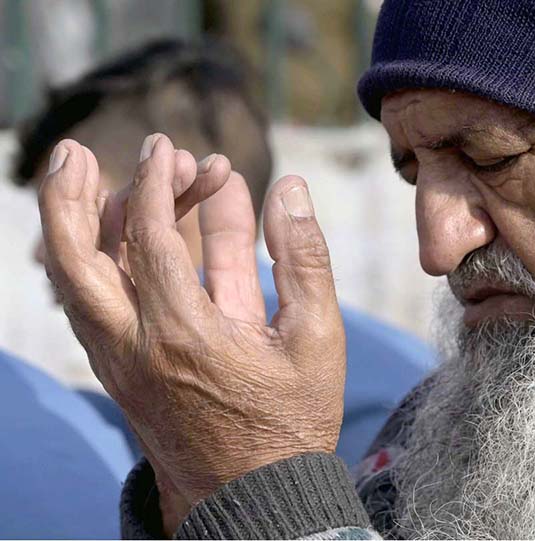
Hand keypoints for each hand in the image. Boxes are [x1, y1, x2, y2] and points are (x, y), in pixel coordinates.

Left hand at [38, 135, 345, 521]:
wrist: (255, 500)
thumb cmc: (292, 423)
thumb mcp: (317, 339)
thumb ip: (304, 257)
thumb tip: (291, 187)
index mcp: (185, 334)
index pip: (149, 236)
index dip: (157, 182)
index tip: (171, 150)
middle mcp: (136, 347)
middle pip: (73, 259)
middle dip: (69, 196)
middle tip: (77, 151)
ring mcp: (120, 364)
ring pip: (73, 284)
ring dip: (74, 228)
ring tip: (87, 180)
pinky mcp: (120, 375)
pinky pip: (90, 308)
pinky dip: (94, 265)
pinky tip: (111, 237)